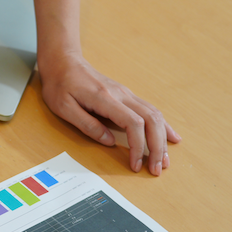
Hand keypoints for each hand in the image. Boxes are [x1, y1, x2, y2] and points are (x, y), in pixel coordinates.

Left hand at [39, 52, 180, 175]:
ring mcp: (127, 94)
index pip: (133, 123)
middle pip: (151, 120)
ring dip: (163, 139)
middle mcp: (122, 95)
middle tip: (156, 169)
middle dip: (157, 147)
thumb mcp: (64, 107)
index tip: (135, 164)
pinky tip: (171, 137)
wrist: (64, 62)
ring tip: (164, 160)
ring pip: (155, 115)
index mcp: (105, 98)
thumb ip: (87, 124)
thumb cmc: (60, 85)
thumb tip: (109, 142)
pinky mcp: (127, 96)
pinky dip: (163, 126)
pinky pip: (151, 111)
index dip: (138, 146)